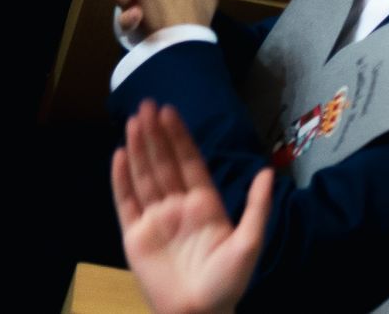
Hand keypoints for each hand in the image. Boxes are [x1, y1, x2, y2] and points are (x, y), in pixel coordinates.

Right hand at [113, 101, 270, 313]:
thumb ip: (257, 206)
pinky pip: (126, 203)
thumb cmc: (228, 282)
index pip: (190, 162)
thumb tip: (268, 171)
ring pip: (145, 176)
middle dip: (156, 135)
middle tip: (147, 104)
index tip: (171, 111)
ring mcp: (155, 220)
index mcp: (205, 204)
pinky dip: (121, 180)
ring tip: (133, 121)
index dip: (180, 137)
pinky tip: (119, 156)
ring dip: (138, 149)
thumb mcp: (250, 241)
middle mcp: (178, 207)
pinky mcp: (135, 236)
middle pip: (164, 163)